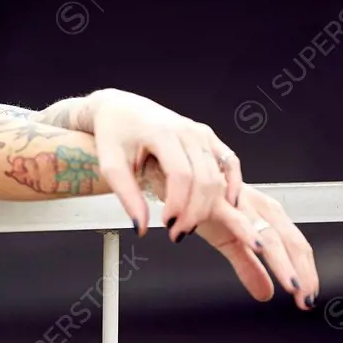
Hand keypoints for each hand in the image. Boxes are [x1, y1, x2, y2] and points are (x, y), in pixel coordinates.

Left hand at [84, 89, 242, 240]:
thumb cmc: (114, 133)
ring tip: (188, 225)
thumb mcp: (111, 164)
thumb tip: (140, 228)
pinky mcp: (209, 137)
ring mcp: (201, 133)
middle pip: (204, 179)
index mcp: (162, 133)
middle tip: (177, 233)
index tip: (168, 225)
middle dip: (194, 212)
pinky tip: (224, 207)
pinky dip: (232, 187)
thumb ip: (127, 196)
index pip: (182, 175)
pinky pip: (230, 164)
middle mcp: (187, 131)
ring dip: (209, 206)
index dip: (179, 205)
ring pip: (218, 176)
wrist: (122, 110)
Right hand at [194, 184, 319, 310]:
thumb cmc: (202, 201)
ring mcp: (238, 200)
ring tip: (292, 284)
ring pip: (268, 232)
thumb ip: (247, 266)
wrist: (176, 176)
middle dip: (301, 270)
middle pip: (288, 239)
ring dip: (283, 261)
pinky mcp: (213, 198)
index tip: (309, 297)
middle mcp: (256, 204)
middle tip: (305, 297)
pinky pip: (233, 215)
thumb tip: (267, 293)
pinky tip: (257, 246)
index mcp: (264, 213)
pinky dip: (248, 230)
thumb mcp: (227, 237)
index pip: (295, 244)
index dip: (306, 271)